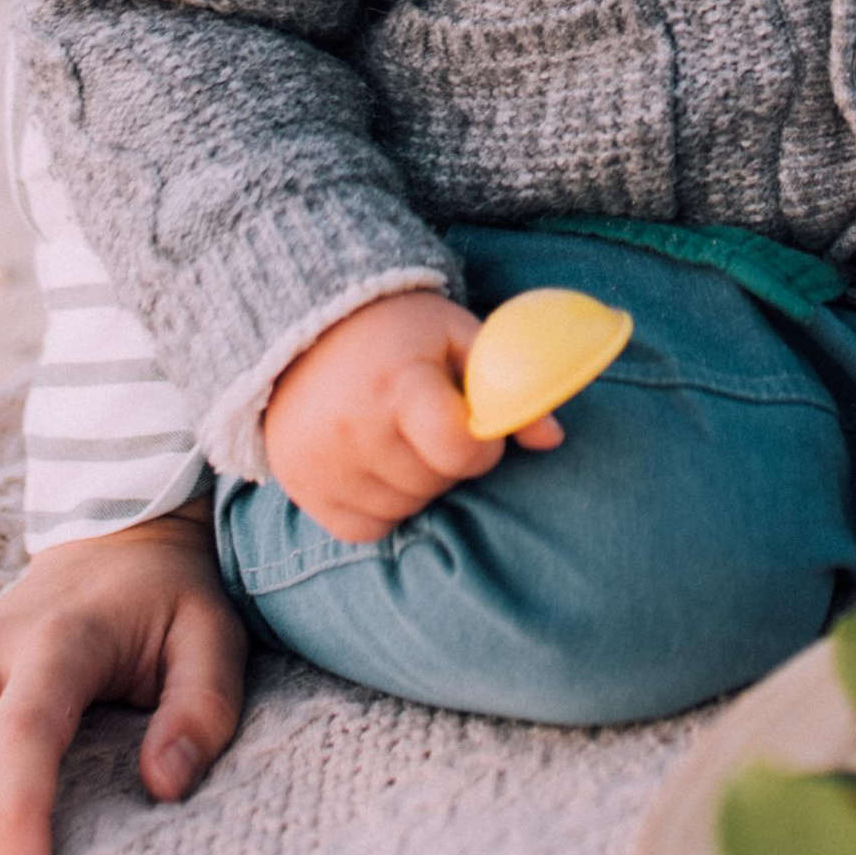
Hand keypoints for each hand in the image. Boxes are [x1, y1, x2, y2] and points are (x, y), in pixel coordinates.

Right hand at [260, 287, 563, 544]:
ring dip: (416, 485)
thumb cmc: (400, 332)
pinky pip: (364, 529)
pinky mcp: (302, 486)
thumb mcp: (459, 337)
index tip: (472, 425)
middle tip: (430, 423)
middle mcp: (354, 429)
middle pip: (434, 483)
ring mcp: (323, 463)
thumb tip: (553, 438)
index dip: (481, 445)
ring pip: (404, 509)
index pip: (460, 450)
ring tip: (401, 437)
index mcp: (398, 385)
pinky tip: (376, 465)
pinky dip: (381, 507)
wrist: (308, 326)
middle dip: (448, 461)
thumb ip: (508, 384)